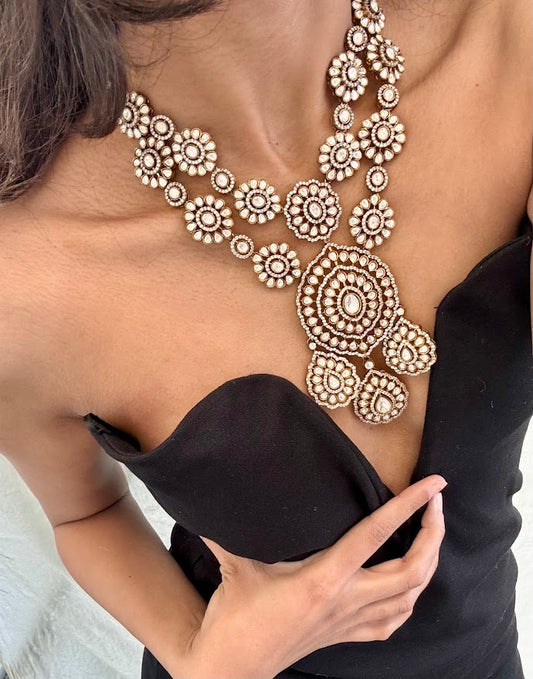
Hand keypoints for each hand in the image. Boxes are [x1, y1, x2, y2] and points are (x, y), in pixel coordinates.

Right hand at [178, 474, 446, 678]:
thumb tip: (211, 493)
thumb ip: (228, 527)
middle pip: (411, 570)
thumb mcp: (236, 565)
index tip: (432, 485)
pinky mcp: (347, 636)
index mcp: (323, 578)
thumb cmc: (235, 616)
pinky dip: (410, 599)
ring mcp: (351, 622)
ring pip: (411, 597)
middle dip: (433, 535)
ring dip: (428, 565)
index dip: (407, 507)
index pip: (375, 534)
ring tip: (430, 535)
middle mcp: (346, 600)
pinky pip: (393, 621)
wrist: (233, 667)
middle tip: (436, 505)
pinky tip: (409, 586)